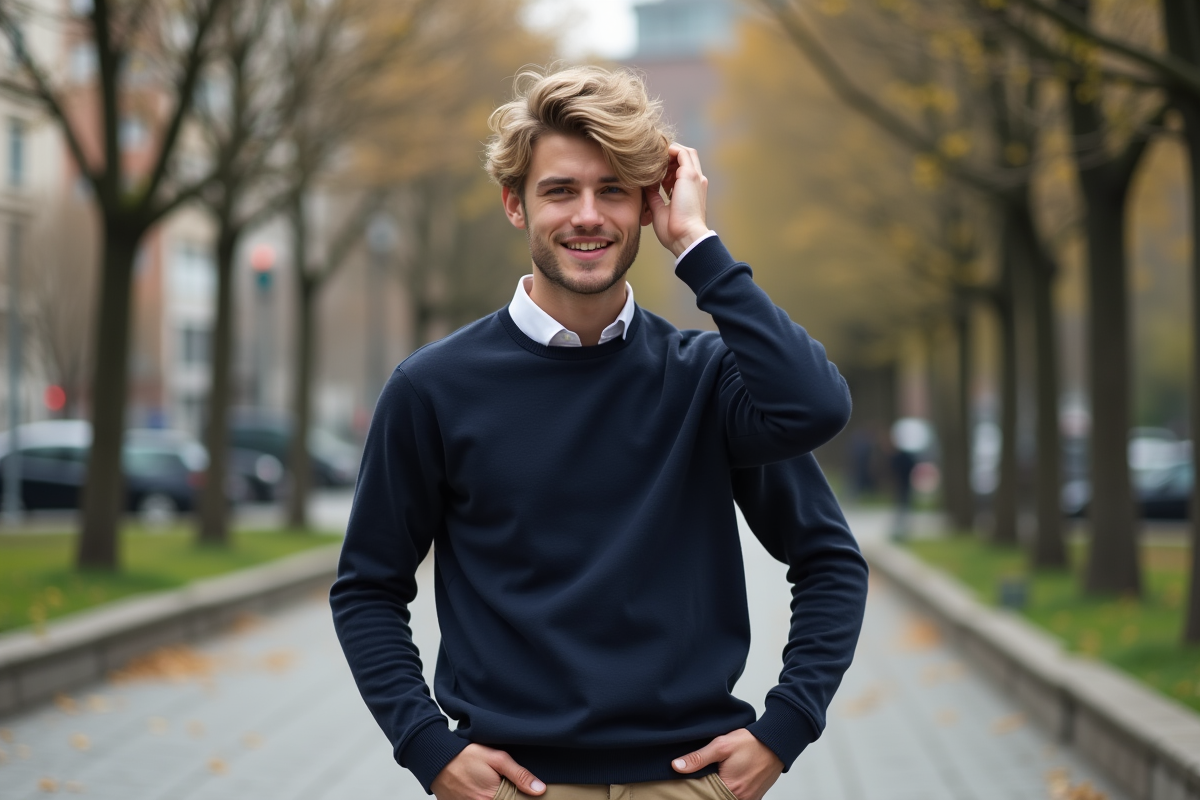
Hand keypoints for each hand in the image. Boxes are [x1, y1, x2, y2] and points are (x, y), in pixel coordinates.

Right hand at [431, 743, 545, 799]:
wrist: (436, 757)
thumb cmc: (465, 756)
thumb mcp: (496, 758)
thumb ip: (519, 775)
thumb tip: (539, 790)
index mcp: (491, 799)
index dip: (518, 798)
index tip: (520, 794)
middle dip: (505, 796)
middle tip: (499, 784)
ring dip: (492, 796)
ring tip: (489, 786)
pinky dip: (478, 797)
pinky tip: (479, 789)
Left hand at [646, 143, 710, 257]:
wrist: (686, 237)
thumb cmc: (674, 231)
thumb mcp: (660, 209)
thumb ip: (654, 195)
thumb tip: (645, 185)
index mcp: (692, 190)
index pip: (682, 169)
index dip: (667, 168)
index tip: (654, 177)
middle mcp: (696, 181)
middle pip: (685, 157)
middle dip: (669, 158)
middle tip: (653, 168)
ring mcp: (694, 176)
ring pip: (685, 152)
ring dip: (669, 154)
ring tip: (655, 165)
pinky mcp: (689, 175)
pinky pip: (681, 152)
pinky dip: (669, 151)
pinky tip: (657, 161)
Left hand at [671, 728, 782, 799]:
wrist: (776, 742)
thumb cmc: (751, 743)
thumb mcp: (721, 745)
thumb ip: (698, 758)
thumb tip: (676, 766)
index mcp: (729, 789)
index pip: (703, 796)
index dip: (695, 788)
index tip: (690, 781)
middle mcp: (740, 799)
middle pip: (715, 798)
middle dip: (707, 790)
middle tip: (704, 776)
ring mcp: (749, 799)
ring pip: (725, 798)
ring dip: (718, 791)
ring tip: (715, 776)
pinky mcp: (754, 796)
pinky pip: (737, 798)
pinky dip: (729, 792)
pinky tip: (726, 780)